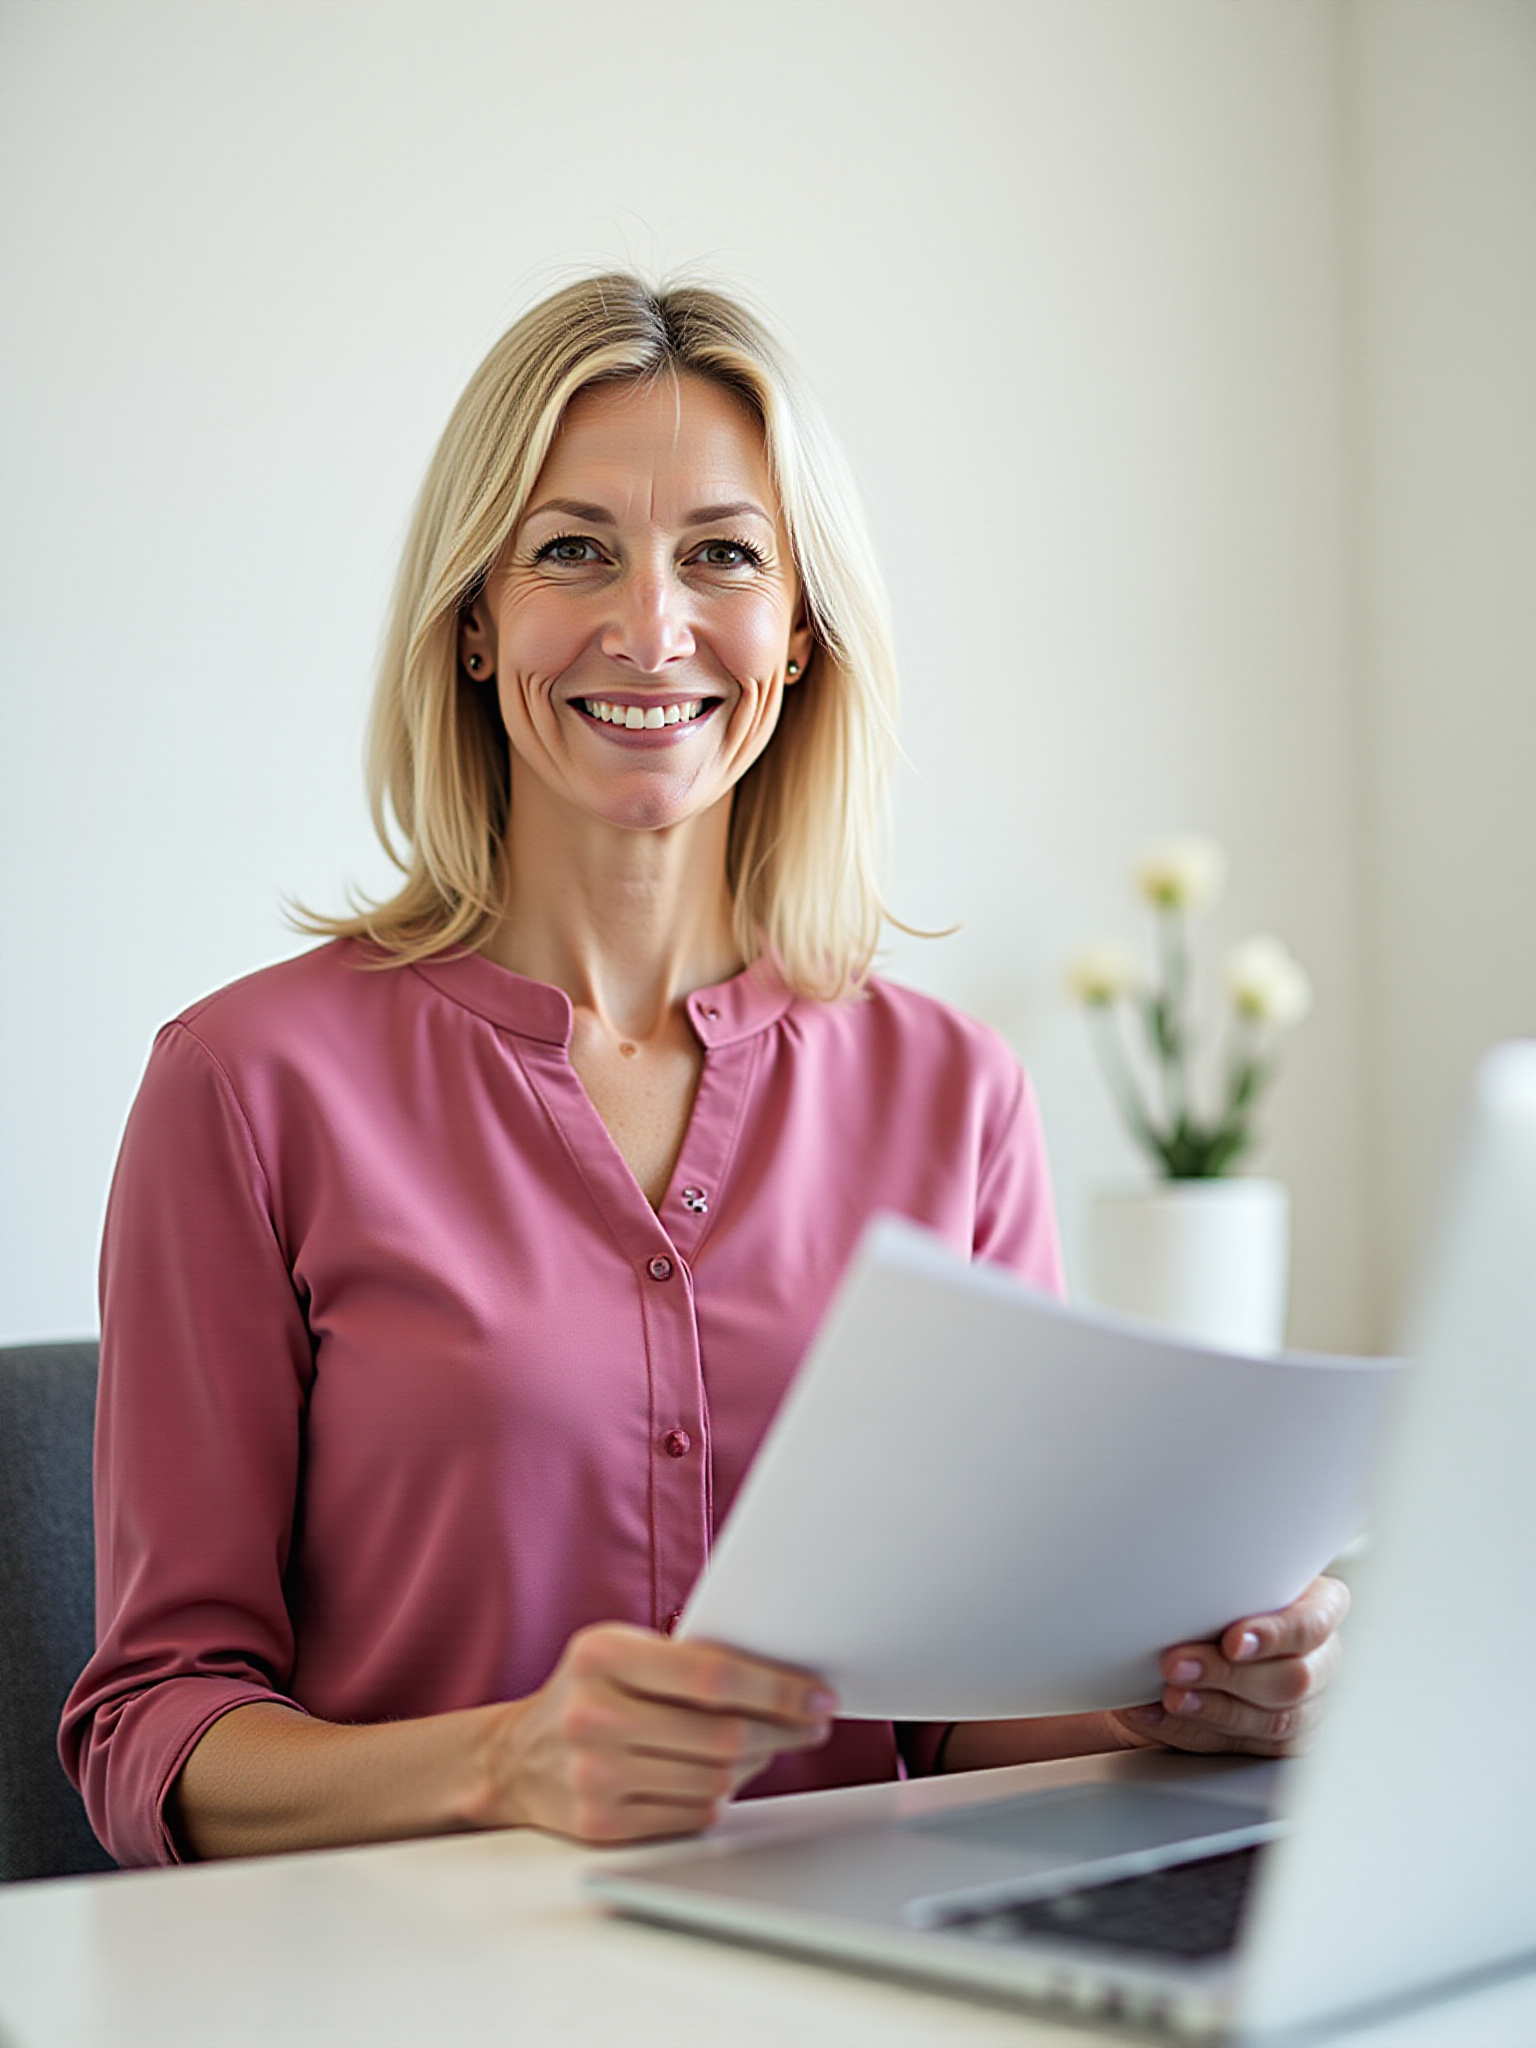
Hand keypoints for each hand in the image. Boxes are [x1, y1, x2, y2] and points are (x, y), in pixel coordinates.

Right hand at [484, 1622, 835, 1843]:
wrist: (515, 1758)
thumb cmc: (588, 1693)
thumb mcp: (622, 1651)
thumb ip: (687, 1660)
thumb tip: (783, 1681)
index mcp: (602, 1655)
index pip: (711, 1675)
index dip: (776, 1688)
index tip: (818, 1695)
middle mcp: (594, 1716)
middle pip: (723, 1735)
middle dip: (783, 1730)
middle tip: (811, 1723)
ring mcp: (594, 1777)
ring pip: (716, 1780)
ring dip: (756, 1764)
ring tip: (766, 1746)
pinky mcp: (601, 1827)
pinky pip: (693, 1815)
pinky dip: (719, 1796)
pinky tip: (719, 1775)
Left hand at [1108, 1575, 1348, 1757]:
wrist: (1189, 1633)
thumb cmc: (1217, 1592)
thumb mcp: (1226, 1572)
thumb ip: (1225, 1576)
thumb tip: (1186, 1565)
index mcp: (1319, 1606)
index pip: (1314, 1622)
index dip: (1275, 1634)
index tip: (1232, 1641)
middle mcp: (1319, 1658)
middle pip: (1292, 1679)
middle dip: (1228, 1675)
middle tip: (1177, 1665)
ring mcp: (1302, 1704)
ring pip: (1269, 1720)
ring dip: (1210, 1707)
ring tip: (1170, 1695)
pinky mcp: (1274, 1741)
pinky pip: (1236, 1746)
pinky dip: (1187, 1730)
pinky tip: (1155, 1714)